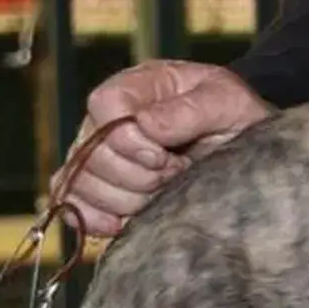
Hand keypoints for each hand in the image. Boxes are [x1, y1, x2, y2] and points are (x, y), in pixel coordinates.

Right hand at [48, 59, 274, 238]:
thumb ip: (192, 110)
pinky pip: (73, 205)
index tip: (165, 155)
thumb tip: (145, 124)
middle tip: (174, 173)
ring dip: (125, 199)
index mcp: (138, 86)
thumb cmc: (231, 115)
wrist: (235, 144)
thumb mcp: (228, 102)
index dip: (129, 137)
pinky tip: (126, 221)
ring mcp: (96, 153)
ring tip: (163, 192)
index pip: (105, 103)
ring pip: (81, 183)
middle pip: (91, 152)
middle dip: (137, 175)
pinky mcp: (96, 187)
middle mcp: (107, 118)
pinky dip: (96, 219)